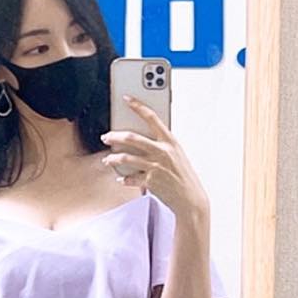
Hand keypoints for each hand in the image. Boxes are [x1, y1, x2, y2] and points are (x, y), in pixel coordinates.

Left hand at [99, 97, 208, 221]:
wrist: (190, 198)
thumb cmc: (183, 175)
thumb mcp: (177, 155)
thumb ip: (162, 145)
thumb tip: (143, 138)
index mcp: (170, 141)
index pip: (152, 117)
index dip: (138, 106)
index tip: (126, 99)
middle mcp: (162, 151)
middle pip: (132, 138)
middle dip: (115, 136)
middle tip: (106, 137)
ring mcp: (156, 166)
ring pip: (126, 158)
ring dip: (113, 158)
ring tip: (108, 159)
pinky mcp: (150, 181)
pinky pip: (130, 178)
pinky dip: (124, 179)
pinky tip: (121, 179)